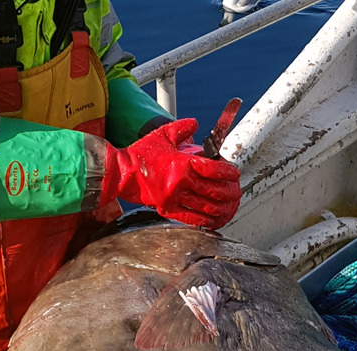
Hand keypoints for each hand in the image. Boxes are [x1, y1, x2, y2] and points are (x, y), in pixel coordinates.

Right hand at [102, 119, 241, 228]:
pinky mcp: (166, 209)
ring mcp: (174, 197)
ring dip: (222, 207)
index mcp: (182, 163)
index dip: (228, 172)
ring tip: (230, 205)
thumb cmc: (139, 154)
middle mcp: (180, 181)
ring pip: (205, 206)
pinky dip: (205, 220)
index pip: (214, 169)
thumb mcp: (162, 135)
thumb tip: (195, 124)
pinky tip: (214, 219)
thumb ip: (181, 128)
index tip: (234, 174)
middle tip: (237, 191)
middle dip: (230, 191)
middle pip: (214, 189)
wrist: (120, 173)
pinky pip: (191, 218)